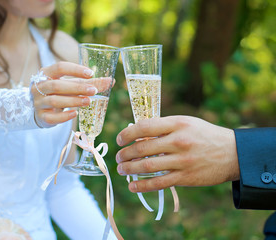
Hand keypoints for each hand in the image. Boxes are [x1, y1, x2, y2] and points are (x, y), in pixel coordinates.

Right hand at [30, 61, 112, 127]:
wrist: (41, 109)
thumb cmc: (59, 93)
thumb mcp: (71, 85)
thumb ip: (89, 83)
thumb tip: (111, 81)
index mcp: (46, 73)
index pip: (60, 67)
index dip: (76, 70)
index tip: (91, 73)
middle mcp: (39, 87)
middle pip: (57, 85)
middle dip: (77, 88)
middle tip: (94, 91)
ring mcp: (38, 102)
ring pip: (54, 101)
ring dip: (73, 101)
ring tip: (88, 101)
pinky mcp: (41, 117)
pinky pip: (52, 117)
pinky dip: (64, 116)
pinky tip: (75, 114)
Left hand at [116, 116, 239, 192]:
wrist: (232, 153)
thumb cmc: (205, 135)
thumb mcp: (186, 123)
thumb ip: (164, 127)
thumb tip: (138, 134)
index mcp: (177, 124)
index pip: (144, 127)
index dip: (127, 133)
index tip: (119, 139)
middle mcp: (178, 141)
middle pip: (142, 148)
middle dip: (125, 154)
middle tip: (119, 157)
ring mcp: (182, 160)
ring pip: (147, 166)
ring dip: (129, 169)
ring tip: (121, 170)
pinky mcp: (185, 177)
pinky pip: (158, 183)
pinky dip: (142, 185)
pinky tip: (132, 186)